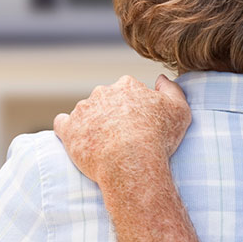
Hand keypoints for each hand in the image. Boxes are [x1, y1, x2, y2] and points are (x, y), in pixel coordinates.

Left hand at [53, 75, 191, 191]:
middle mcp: (102, 92)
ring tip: (103, 145)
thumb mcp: (180, 111)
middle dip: (112, 114)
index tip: (139, 124)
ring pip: (86, 112)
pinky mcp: (68, 129)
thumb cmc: (158, 139)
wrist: (131, 162)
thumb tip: (160, 79)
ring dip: (92, 123)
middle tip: (122, 137)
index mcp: (127, 85)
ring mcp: (83, 110)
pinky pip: (63, 124)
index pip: (128, 91)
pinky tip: (75, 138)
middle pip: (106, 100)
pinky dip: (67, 129)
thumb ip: (172, 89)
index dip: (134, 108)